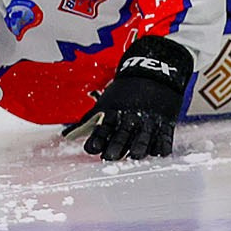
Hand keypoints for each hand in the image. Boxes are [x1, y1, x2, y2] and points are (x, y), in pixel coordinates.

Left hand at [72, 35, 194, 161]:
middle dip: (116, 146)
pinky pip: (165, 137)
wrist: (152, 73)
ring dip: (139, 147)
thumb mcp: (105, 103)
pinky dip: (161, 146)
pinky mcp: (165, 122)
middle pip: (122, 135)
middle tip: (110, 157)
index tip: (91, 149)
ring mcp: (149, 120)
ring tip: (135, 156)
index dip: (96, 139)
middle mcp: (130, 117)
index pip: (102, 129)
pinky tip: (157, 153)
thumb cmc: (125, 93)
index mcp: (113, 113)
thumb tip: (65, 136)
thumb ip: (88, 121)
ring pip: (144, 137)